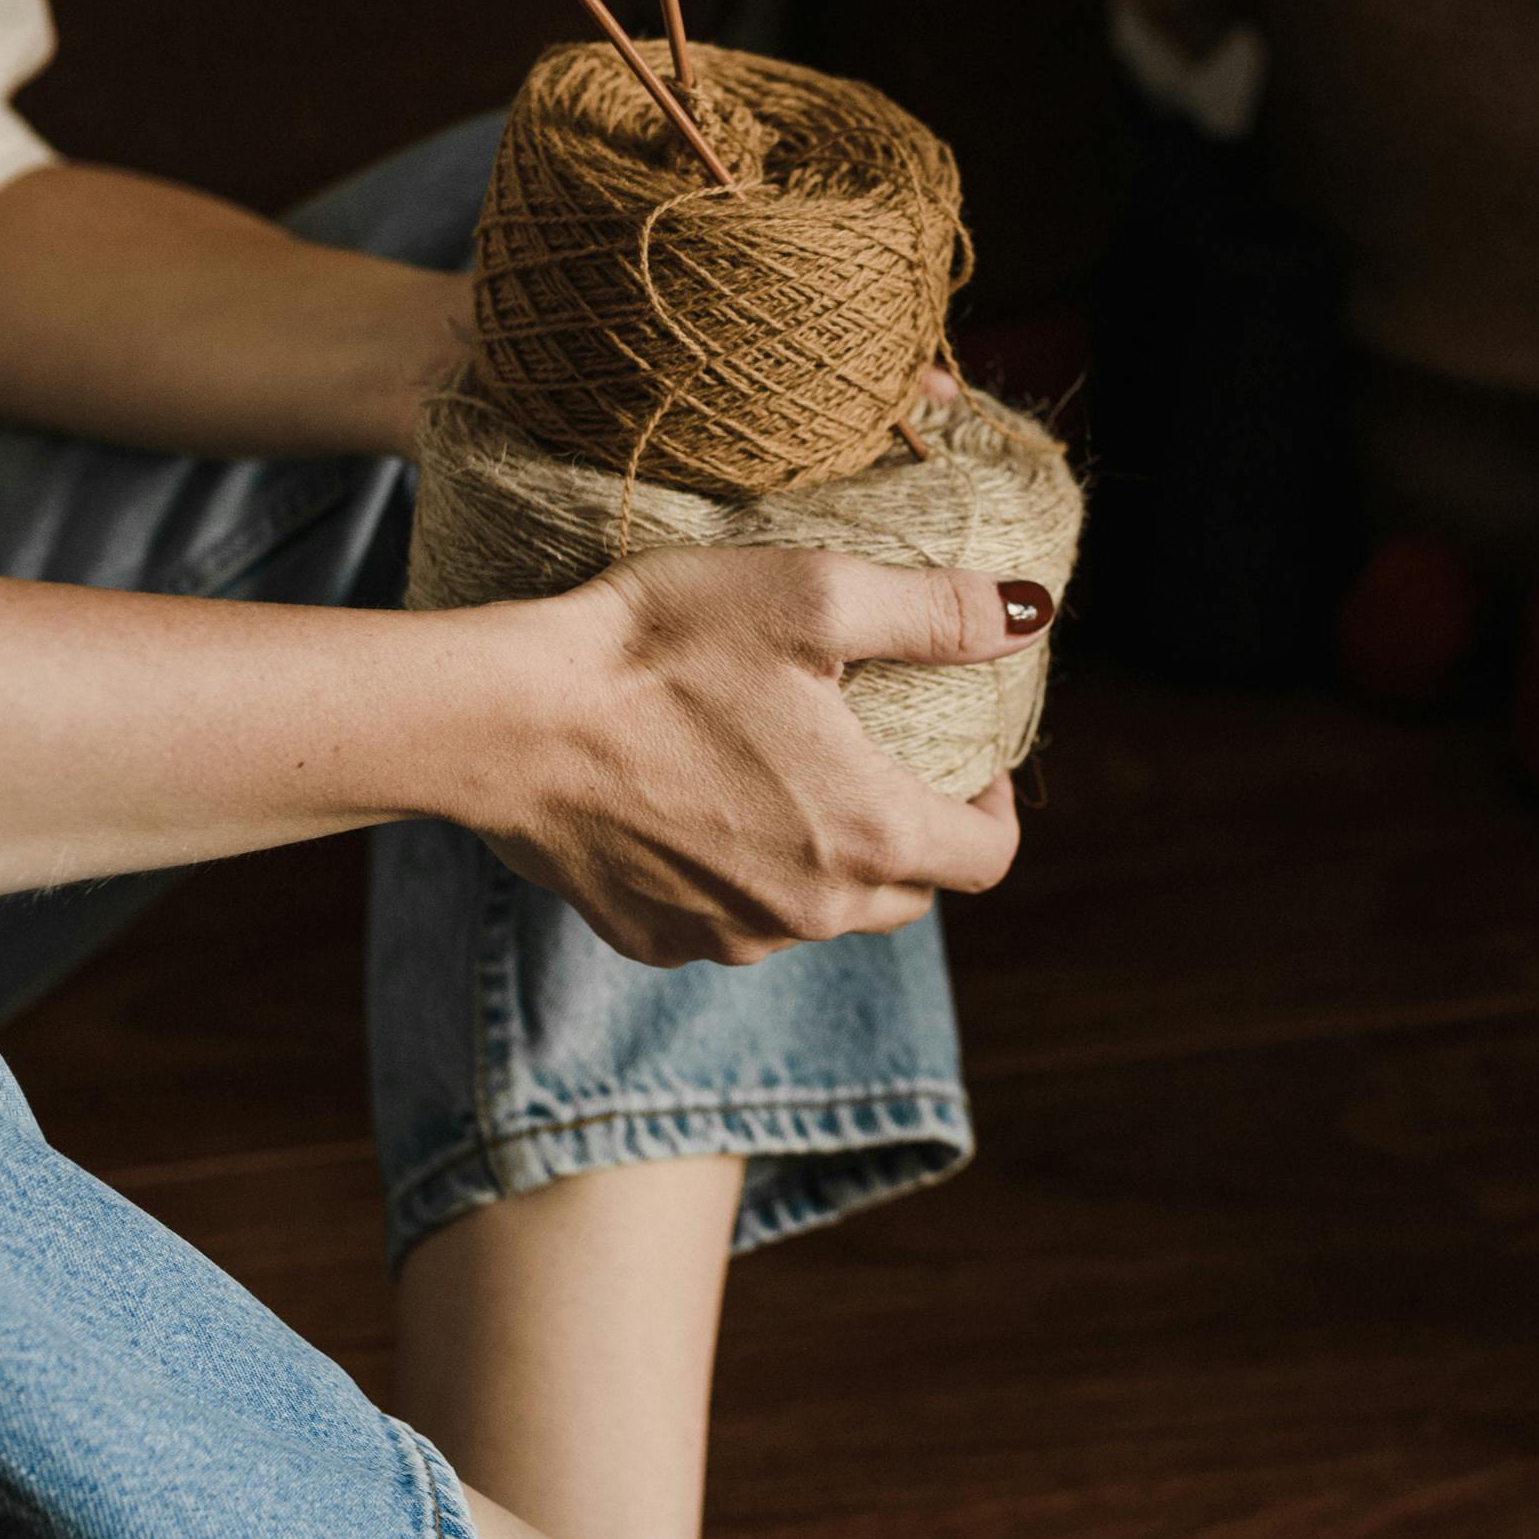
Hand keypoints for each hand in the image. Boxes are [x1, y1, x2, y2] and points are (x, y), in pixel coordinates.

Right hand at [460, 546, 1050, 965]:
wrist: (506, 720)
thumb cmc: (660, 648)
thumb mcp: (813, 597)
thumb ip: (935, 612)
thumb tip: (1031, 614)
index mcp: (869, 835)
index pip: (987, 860)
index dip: (996, 810)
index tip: (974, 761)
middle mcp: (810, 910)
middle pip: (908, 896)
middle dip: (915, 835)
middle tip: (883, 761)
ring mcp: (729, 937)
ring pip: (818, 912)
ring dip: (823, 858)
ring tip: (785, 776)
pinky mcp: (656, 941)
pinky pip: (729, 920)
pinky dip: (737, 875)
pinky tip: (699, 807)